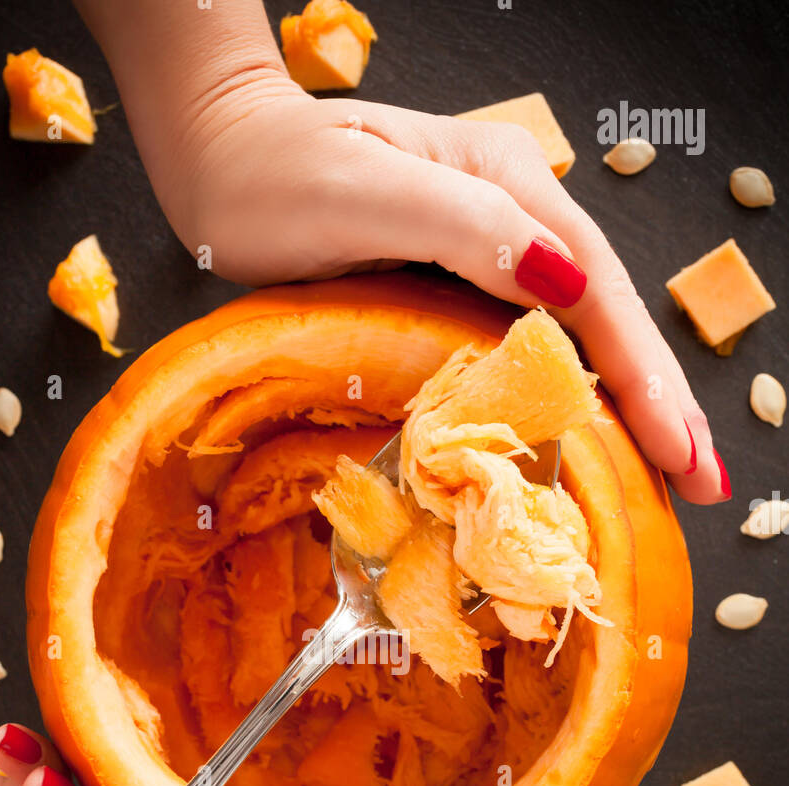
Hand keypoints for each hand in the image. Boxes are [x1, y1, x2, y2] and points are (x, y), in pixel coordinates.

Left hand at [80, 0, 725, 504]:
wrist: (224, 162)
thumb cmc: (278, 176)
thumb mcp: (369, 193)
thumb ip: (467, 226)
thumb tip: (562, 281)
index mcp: (509, 188)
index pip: (600, 295)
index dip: (645, 379)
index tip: (680, 451)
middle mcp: (515, 218)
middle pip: (608, 320)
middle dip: (660, 403)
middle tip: (701, 483)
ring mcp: (490, 252)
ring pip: (578, 338)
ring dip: (627, 408)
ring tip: (665, 477)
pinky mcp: (459, 286)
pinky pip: (530, 349)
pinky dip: (568, 400)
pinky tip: (585, 441)